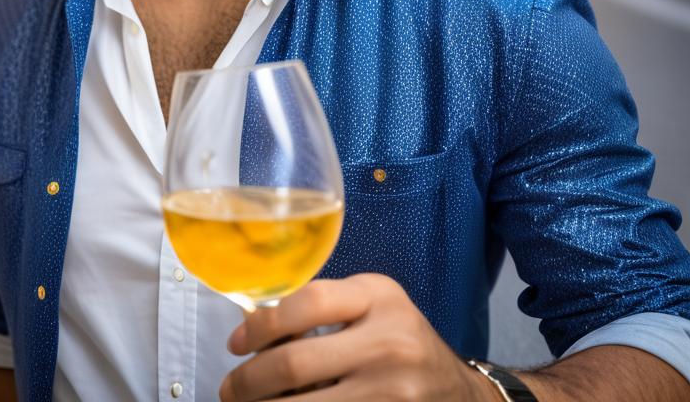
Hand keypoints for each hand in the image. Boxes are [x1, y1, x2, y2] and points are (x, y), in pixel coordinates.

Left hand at [219, 274, 492, 400]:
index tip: (235, 342)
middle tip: (229, 388)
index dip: (260, 324)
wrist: (460, 392)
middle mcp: (390, 342)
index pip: (307, 302)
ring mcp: (393, 392)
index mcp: (380, 297)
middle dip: (249, 380)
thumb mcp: (374, 305)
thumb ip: (325, 304)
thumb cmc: (402, 340)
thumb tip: (254, 324)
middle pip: (296, 363)